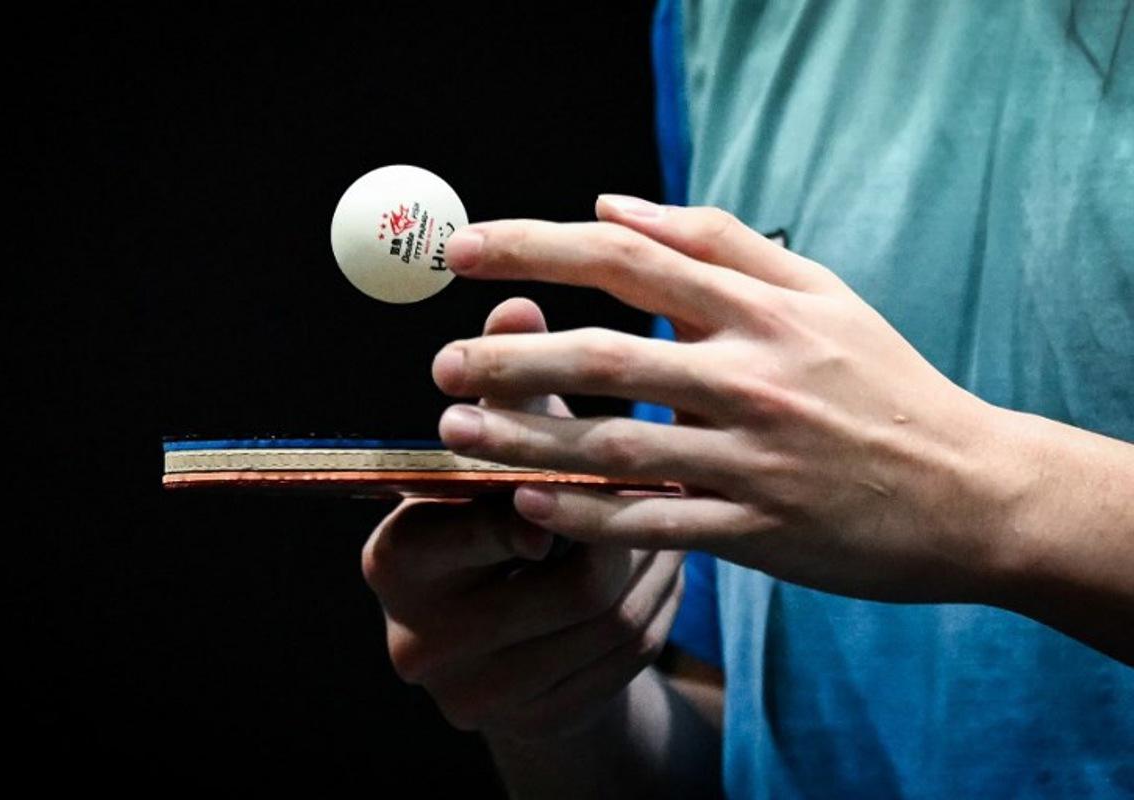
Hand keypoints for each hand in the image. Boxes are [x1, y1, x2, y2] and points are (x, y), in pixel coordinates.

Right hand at [362, 298, 684, 740]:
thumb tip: (516, 305)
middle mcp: (421, 641)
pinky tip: (661, 564)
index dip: (553, 488)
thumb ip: (510, 384)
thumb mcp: (498, 450)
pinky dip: (656, 606)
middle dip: (623, 527)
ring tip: (667, 513)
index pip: (487, 523)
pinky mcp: (538, 723)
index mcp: (395, 561)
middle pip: (566, 583)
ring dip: (652, 561)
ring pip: (610, 621)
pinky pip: (625, 660)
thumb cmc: (503, 510)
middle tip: (657, 479)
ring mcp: (481, 695)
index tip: (597, 458)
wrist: (508, 632)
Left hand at [431, 196, 1026, 603]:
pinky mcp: (756, 531)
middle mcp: (751, 378)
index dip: (535, 249)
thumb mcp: (822, 293)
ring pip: (614, 447)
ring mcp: (752, 458)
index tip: (466, 253)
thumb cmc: (885, 385)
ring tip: (457, 432)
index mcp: (761, 310)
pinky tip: (529, 502)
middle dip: (509, 359)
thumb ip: (718, 242)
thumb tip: (615, 202)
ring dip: (525, 439)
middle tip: (443, 366)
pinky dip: (585, 515)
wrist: (971, 491)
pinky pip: (652, 524)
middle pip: (603, 356)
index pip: (626, 260)